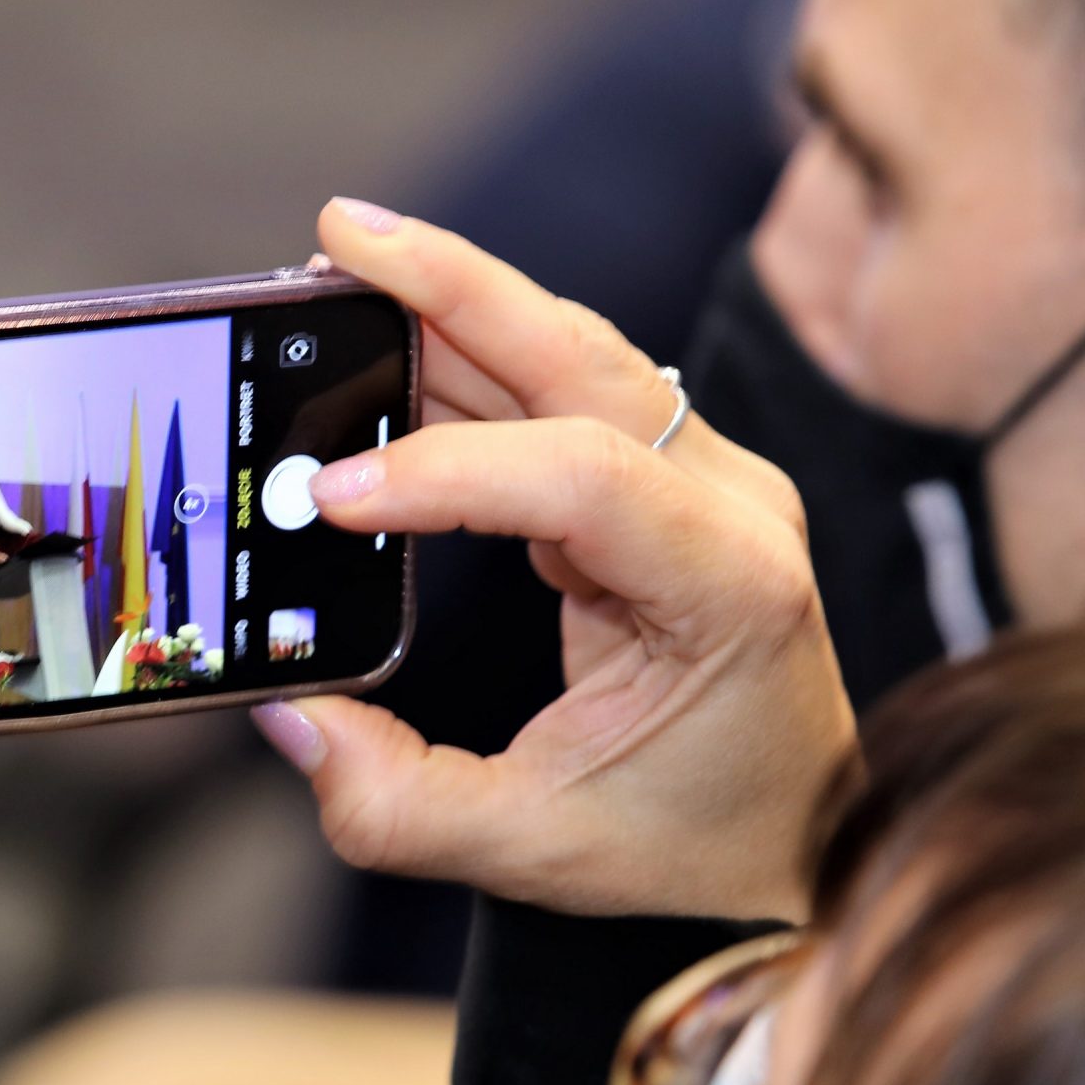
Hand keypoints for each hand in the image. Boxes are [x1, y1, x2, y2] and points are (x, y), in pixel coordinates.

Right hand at [250, 201, 855, 921]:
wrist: (796, 849)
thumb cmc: (687, 850)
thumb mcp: (536, 849)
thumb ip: (397, 805)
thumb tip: (289, 721)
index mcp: (731, 586)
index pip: (578, 478)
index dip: (445, 472)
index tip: (327, 500)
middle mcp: (736, 506)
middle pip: (586, 358)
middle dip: (458, 286)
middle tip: (339, 235)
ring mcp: (711, 483)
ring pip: (573, 358)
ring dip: (456, 307)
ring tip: (341, 266)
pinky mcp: (670, 486)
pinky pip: (563, 405)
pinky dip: (474, 369)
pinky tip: (390, 348)